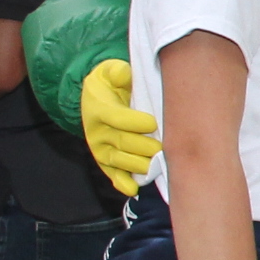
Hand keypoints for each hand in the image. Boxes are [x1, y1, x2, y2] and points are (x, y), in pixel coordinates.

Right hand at [80, 58, 157, 195]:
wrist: (95, 98)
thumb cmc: (111, 83)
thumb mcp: (110, 71)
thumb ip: (117, 72)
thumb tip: (123, 74)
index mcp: (98, 107)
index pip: (117, 117)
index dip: (135, 122)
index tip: (154, 124)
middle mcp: (96, 130)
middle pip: (121, 142)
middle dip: (144, 146)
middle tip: (164, 147)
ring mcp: (99, 148)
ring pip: (120, 160)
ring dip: (139, 165)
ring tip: (158, 164)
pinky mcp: (103, 160)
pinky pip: (112, 174)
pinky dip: (123, 183)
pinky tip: (135, 188)